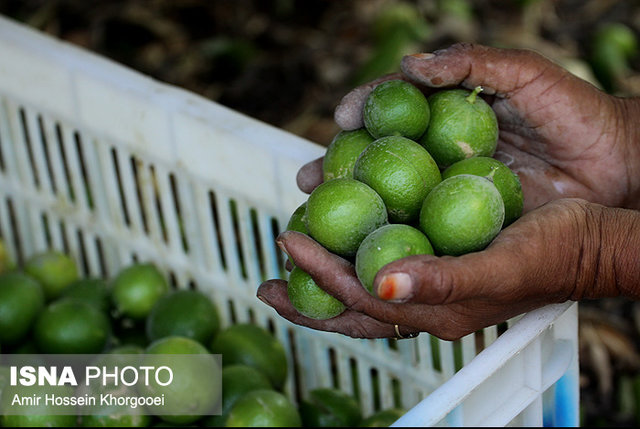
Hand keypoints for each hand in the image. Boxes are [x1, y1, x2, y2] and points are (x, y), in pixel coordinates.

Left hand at [258, 199, 639, 339]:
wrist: (586, 242)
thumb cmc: (549, 254)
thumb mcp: (497, 270)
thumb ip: (441, 282)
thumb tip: (377, 285)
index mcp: (432, 311)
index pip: (359, 299)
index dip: (318, 275)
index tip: (286, 239)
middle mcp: (424, 303)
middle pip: (351, 308)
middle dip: (306, 297)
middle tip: (267, 281)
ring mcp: (430, 287)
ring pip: (363, 289)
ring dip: (325, 277)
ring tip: (293, 263)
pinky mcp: (440, 265)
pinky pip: (386, 264)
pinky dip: (357, 254)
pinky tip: (346, 237)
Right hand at [298, 43, 639, 211]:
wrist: (621, 167)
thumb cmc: (577, 114)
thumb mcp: (526, 75)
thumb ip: (472, 64)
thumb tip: (410, 64)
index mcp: (447, 115)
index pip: (392, 110)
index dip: (362, 113)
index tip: (340, 118)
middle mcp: (439, 154)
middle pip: (377, 161)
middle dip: (337, 170)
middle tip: (306, 180)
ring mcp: (449, 191)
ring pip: (391, 200)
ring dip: (352, 212)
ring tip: (315, 219)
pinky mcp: (465, 224)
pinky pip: (420, 231)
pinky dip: (390, 239)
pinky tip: (365, 249)